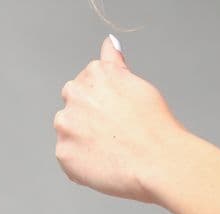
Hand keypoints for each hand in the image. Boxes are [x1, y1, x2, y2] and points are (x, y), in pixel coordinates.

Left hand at [54, 36, 185, 202]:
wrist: (157, 161)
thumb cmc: (153, 123)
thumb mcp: (135, 82)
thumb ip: (114, 64)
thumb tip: (109, 43)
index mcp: (93, 73)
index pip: (86, 83)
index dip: (103, 102)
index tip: (117, 112)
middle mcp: (74, 94)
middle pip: (73, 105)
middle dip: (87, 117)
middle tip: (114, 131)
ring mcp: (65, 124)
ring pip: (68, 132)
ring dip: (82, 139)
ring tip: (111, 149)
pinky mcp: (62, 152)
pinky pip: (69, 158)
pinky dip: (82, 163)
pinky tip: (105, 163)